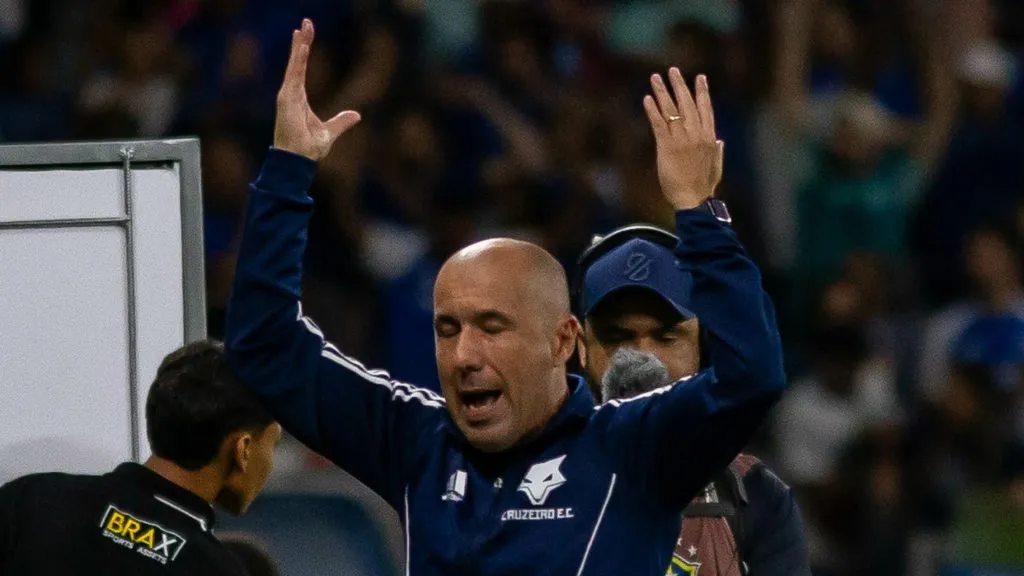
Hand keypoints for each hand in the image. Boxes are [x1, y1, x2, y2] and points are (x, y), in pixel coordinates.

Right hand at [274, 19, 360, 160]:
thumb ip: (341, 122)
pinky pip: (294, 75)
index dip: (303, 51)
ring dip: (299, 46)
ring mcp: (288, 95)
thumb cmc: (308, 148)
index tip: (305, 34)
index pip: (300, 69)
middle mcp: (291, 93)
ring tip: (303, 28)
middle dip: (301, 42)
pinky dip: (297, 60)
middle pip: (297, 62)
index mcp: (298, 98)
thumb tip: (356, 115)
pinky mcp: (287, 99)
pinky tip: (301, 46)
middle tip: (306, 22)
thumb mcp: (330, 132)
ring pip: (295, 65)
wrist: (298, 161)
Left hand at [642, 69, 723, 209]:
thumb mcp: (716, 165)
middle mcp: (696, 134)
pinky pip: (658, 124)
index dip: (702, 92)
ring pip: (671, 110)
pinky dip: (652, 110)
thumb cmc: (704, 186)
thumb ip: (717, 150)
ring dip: (662, 92)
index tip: (700, 77)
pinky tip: (647, 98)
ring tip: (655, 78)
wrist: (693, 199)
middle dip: (679, 85)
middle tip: (672, 70)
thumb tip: (719, 140)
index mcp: (709, 137)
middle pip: (687, 103)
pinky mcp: (666, 147)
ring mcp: (681, 139)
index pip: (706, 109)